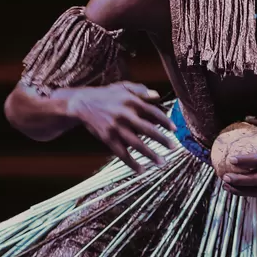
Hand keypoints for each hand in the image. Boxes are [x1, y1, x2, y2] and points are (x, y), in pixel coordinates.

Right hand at [62, 82, 177, 170]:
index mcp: (130, 101)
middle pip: (147, 129)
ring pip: (136, 144)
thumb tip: (157, 96)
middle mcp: (124, 115)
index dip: (165, 121)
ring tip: (162, 162)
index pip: (152, 112)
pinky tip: (141, 170)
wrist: (81, 103)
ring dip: (150, 154)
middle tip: (174, 147)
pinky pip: (121, 153)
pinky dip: (132, 163)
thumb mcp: (122, 87)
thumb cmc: (105, 94)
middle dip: (162, 139)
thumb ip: (140, 90)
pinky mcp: (107, 138)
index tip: (175, 129)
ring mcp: (115, 128)